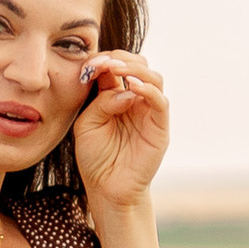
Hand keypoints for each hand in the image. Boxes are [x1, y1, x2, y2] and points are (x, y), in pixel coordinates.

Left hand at [71, 52, 167, 247]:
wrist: (107, 188)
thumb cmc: (95, 157)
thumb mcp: (88, 124)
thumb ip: (101, 102)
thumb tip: (122, 87)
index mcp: (115, 95)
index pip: (116, 66)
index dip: (104, 60)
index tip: (88, 63)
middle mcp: (135, 99)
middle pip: (138, 65)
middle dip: (120, 59)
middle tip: (103, 62)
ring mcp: (149, 111)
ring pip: (152, 77)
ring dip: (134, 69)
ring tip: (116, 69)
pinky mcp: (160, 126)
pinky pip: (160, 101)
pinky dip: (148, 89)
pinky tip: (131, 86)